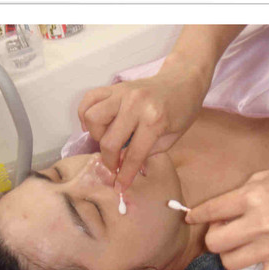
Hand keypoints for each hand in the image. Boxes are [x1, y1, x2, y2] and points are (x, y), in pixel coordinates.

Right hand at [78, 55, 208, 192]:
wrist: (183, 81)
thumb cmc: (181, 111)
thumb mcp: (171, 138)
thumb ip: (146, 151)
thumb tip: (122, 165)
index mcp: (155, 120)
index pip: (133, 154)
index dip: (124, 175)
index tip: (119, 187)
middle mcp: (135, 104)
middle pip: (109, 140)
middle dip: (109, 160)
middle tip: (114, 164)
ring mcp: (123, 92)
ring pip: (92, 117)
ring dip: (97, 135)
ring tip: (108, 139)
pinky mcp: (115, 86)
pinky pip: (89, 99)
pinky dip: (85, 114)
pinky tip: (94, 125)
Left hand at [186, 163, 268, 269]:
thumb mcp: (265, 176)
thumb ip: (240, 194)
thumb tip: (218, 212)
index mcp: (253, 198)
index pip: (212, 211)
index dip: (197, 215)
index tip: (192, 217)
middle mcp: (260, 224)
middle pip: (216, 243)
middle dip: (213, 236)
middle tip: (223, 228)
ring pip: (230, 263)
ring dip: (227, 254)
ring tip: (237, 245)